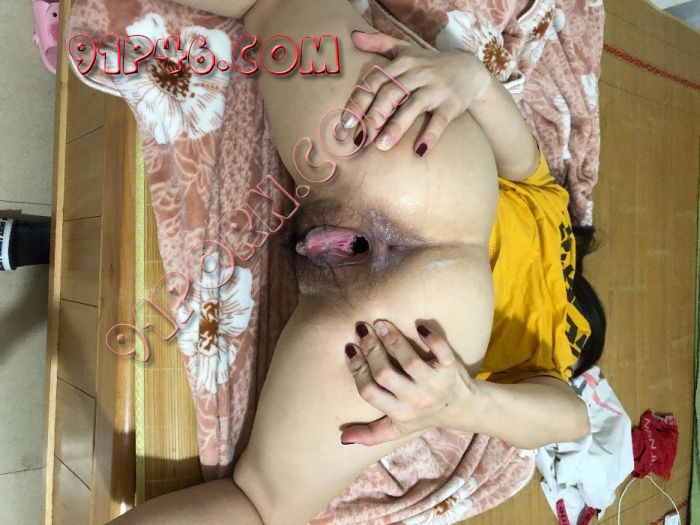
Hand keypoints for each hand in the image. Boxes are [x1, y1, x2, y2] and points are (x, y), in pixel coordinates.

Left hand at [341, 30, 491, 156]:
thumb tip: (354, 37)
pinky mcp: (451, 104)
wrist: (470, 70)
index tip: (346, 123)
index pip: (376, 80)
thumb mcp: (406, 50)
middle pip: (391, 93)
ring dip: (396, 127)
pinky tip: (419, 151)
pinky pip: (439, 121)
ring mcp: (436, 89)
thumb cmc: (429, 63)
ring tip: (381, 147)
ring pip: (413, 107)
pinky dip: (430, 135)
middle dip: (373, 116)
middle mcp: (418, 73)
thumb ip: (380, 43)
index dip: (359, 101)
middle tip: (360, 138)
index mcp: (403, 63)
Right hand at [342, 320, 475, 445]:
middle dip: (371, 350)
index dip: (357, 370)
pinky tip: (418, 327)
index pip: (369, 392)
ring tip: (381, 323)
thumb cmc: (424, 415)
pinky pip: (442, 352)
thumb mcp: (398, 428)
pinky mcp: (451, 368)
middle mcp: (416, 399)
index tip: (350, 349)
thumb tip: (342, 438)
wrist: (463, 408)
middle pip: (385, 374)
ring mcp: (435, 384)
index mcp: (400, 412)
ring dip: (393, 340)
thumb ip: (371, 433)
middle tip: (362, 330)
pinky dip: (432, 339)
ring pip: (410, 361)